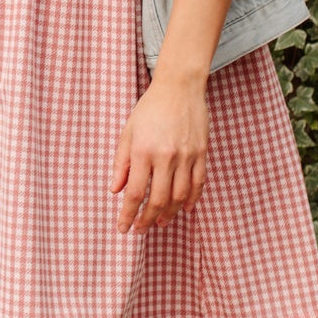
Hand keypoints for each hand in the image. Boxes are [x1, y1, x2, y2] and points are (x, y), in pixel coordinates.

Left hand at [110, 75, 208, 233]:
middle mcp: (166, 156)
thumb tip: (115, 191)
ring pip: (180, 196)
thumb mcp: (128, 133)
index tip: (123, 228)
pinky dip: (192, 199)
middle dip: (148, 219)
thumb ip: (121, 163)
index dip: (128, 214)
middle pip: (158, 199)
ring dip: (170, 213)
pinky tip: (185, 209)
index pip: (135, 192)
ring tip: (160, 222)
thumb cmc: (149, 109)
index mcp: (143, 151)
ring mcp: (187, 155)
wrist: (179, 87)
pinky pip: (198, 183)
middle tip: (141, 230)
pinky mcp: (201, 152)